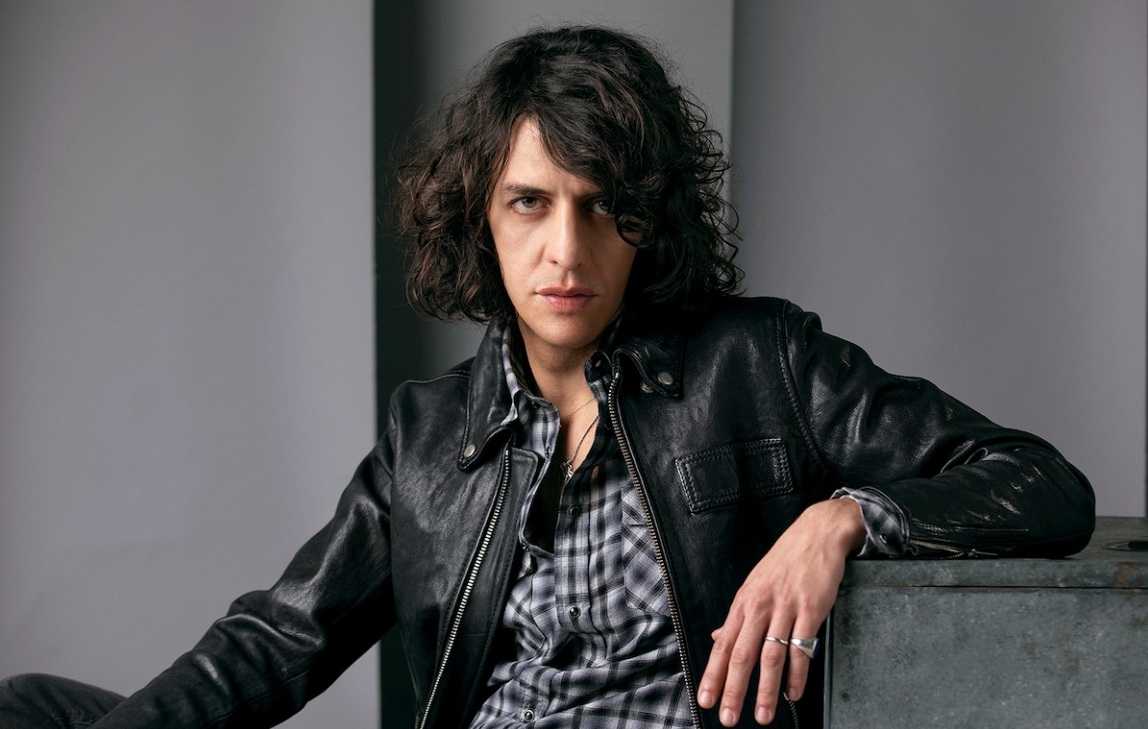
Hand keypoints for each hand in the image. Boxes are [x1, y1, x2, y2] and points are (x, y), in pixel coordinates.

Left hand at [696, 498, 864, 725]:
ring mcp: (785, 608)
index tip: (705, 700)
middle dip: (734, 690)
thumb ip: (739, 617)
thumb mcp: (754, 586)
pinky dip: (797, 674)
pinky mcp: (810, 608)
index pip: (722, 645)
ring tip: (764, 715)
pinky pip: (802, 647)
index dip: (712, 675)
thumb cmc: (784, 562)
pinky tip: (793, 692)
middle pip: (742, 655)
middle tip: (728, 718)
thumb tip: (718, 637)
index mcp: (743, 603)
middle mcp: (760, 607)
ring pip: (771, 656)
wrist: (816, 534)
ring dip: (766, 690)